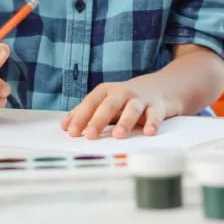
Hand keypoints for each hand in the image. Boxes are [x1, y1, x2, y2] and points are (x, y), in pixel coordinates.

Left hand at [61, 81, 175, 138]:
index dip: (80, 117)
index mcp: (106, 91)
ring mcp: (140, 99)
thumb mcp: (104, 101)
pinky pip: (155, 115)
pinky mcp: (157, 107)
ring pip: (132, 109)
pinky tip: (149, 132)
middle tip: (90, 135)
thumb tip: (65, 126)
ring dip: (125, 121)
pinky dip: (152, 123)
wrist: (158, 87)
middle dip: (99, 120)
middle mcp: (122, 92)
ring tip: (118, 135)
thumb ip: (84, 112)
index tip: (72, 132)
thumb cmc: (124, 99)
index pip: (90, 103)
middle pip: (109, 105)